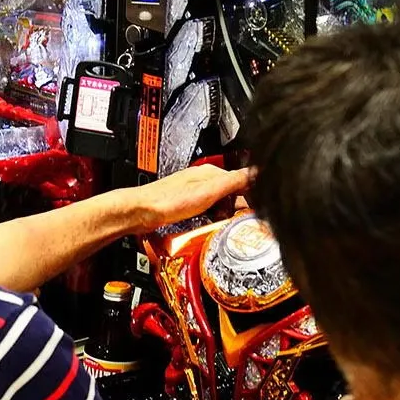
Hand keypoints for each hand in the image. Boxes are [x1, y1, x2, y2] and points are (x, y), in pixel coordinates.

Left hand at [114, 164, 254, 237]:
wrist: (140, 212)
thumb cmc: (168, 201)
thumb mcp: (209, 191)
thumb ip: (234, 181)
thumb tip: (259, 172)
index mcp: (210, 173)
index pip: (242, 180)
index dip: (252, 196)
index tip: (259, 209)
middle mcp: (201, 180)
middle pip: (230, 193)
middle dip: (238, 208)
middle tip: (241, 221)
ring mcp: (191, 192)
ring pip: (218, 203)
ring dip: (224, 215)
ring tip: (226, 225)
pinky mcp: (183, 205)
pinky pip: (206, 211)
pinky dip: (211, 219)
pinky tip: (209, 226)